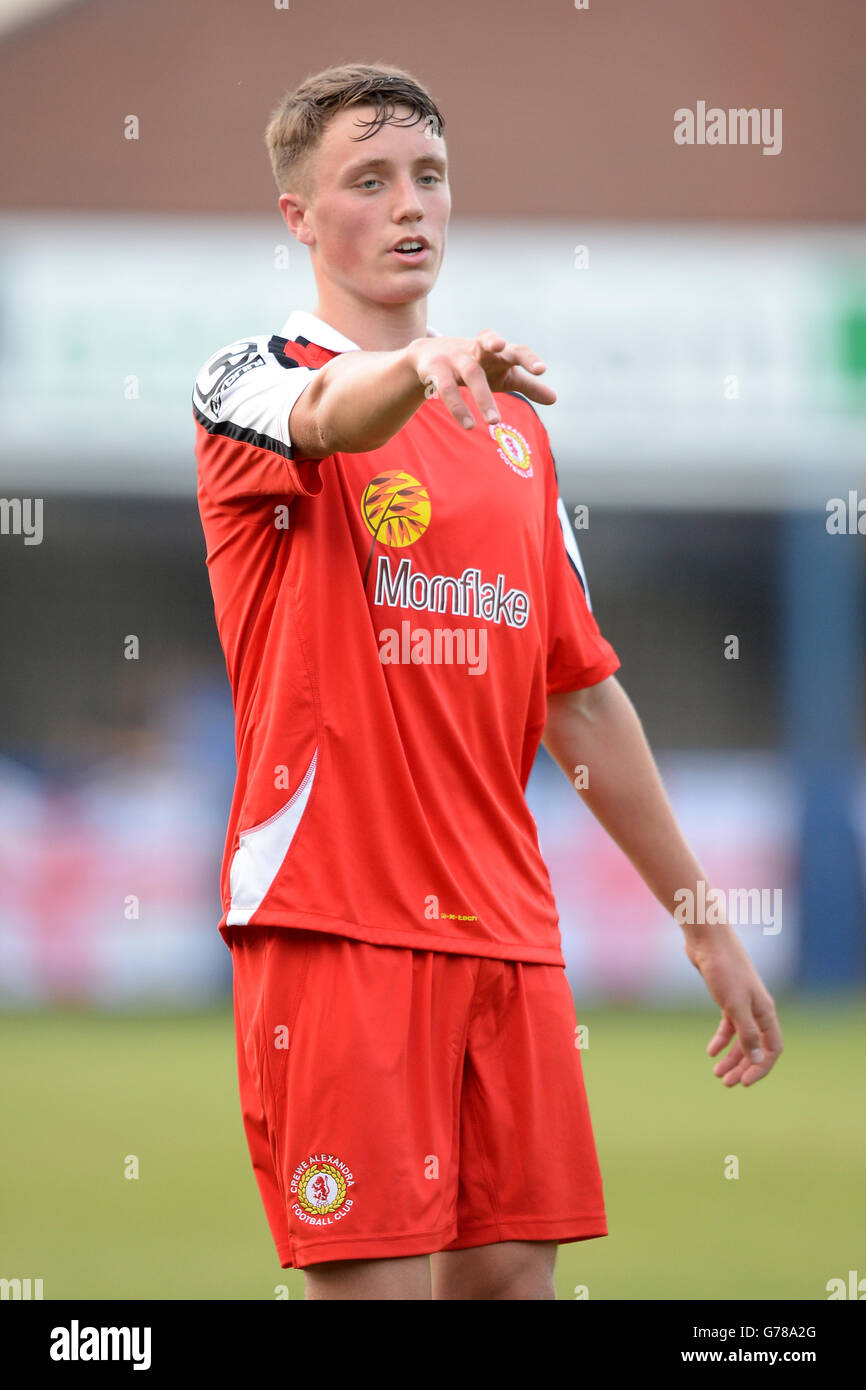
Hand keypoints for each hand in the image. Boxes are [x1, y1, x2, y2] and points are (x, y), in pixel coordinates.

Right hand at [406, 330, 555, 429]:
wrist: (428, 354)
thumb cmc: (477, 365)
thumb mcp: (503, 374)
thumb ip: (527, 385)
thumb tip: (555, 399)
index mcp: (497, 351)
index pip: (516, 350)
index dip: (528, 358)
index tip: (541, 370)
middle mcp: (477, 350)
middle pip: (490, 347)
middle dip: (504, 358)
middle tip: (530, 372)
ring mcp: (455, 357)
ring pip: (471, 373)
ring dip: (483, 397)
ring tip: (494, 422)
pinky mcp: (436, 369)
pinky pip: (447, 388)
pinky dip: (458, 406)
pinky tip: (469, 425)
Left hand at [684, 924, 782, 1086]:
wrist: (708, 940)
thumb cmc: (723, 969)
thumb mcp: (734, 1005)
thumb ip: (746, 1032)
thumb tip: (756, 1060)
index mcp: (765, 1012)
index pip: (772, 1048)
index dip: (760, 1068)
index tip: (745, 1083)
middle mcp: (757, 1009)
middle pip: (755, 1046)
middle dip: (743, 1067)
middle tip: (727, 1084)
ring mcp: (742, 1003)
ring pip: (741, 1038)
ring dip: (731, 1057)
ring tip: (717, 1073)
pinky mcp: (726, 997)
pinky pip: (728, 1025)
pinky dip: (721, 1040)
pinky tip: (711, 1052)